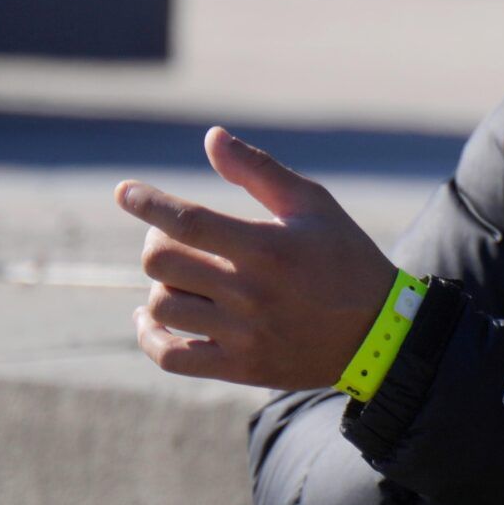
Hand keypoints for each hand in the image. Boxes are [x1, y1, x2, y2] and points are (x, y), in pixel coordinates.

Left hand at [119, 126, 398, 388]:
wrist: (378, 332)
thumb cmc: (344, 256)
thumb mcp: (313, 204)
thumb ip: (259, 170)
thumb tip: (211, 138)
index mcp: (268, 248)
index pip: (188, 222)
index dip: (148, 203)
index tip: (124, 192)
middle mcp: (251, 293)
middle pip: (161, 264)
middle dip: (156, 242)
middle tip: (172, 237)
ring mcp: (243, 335)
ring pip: (162, 307)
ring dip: (161, 286)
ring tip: (182, 277)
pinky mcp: (239, 366)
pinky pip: (170, 357)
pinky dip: (149, 336)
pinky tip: (151, 319)